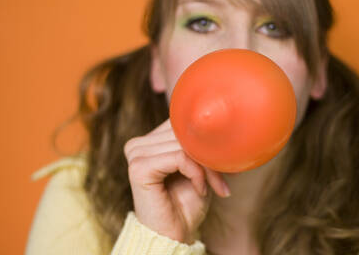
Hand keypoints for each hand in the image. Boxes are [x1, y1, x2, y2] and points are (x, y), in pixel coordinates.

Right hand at [124, 119, 230, 243]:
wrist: (176, 236)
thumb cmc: (187, 203)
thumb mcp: (199, 166)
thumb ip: (201, 144)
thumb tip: (223, 123)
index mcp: (149, 140)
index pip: (182, 123)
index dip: (204, 142)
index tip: (223, 166)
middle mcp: (138, 144)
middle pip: (184, 133)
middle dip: (209, 157)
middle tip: (221, 181)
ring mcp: (135, 154)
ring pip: (185, 144)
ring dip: (206, 168)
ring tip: (212, 186)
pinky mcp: (138, 168)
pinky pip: (179, 157)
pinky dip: (196, 173)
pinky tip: (200, 189)